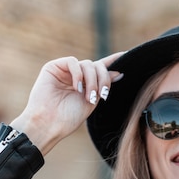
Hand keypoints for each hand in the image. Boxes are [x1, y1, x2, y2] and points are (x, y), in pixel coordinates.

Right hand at [10, 52, 124, 155]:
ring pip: (88, 64)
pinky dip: (78, 74)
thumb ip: (103, 85)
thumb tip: (119, 72)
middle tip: (101, 96)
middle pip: (98, 66)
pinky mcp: (54, 67)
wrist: (50, 124)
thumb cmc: (68, 118)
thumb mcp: (92, 101)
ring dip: (92, 81)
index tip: (128, 54)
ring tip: (89, 98)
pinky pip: (73, 62)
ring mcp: (65, 71)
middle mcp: (76, 75)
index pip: (101, 69)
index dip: (114, 61)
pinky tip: (76, 88)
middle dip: (103, 80)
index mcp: (86, 84)